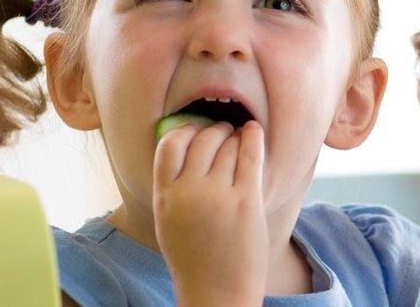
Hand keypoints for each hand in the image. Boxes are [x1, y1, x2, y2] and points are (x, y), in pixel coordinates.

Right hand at [152, 121, 266, 304]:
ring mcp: (218, 195)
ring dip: (235, 135)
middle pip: (202, 140)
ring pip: (228, 145)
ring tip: (240, 136)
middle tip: (224, 131)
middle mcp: (188, 192)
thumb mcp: (167, 222)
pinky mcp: (246, 201)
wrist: (216, 294)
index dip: (185, 130)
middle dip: (214, 130)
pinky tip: (256, 131)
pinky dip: (253, 138)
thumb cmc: (194, 260)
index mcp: (164, 197)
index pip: (168, 144)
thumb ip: (172, 188)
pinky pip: (250, 156)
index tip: (196, 130)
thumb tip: (186, 150)